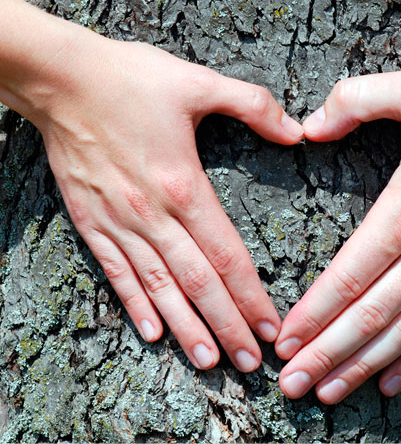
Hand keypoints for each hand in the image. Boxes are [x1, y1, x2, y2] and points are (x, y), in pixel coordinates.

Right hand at [34, 36, 302, 370]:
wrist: (61, 79)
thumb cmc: (131, 79)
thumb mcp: (199, 82)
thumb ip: (253, 105)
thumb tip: (297, 129)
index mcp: (184, 186)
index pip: (227, 256)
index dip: (252, 296)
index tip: (270, 327)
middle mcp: (152, 215)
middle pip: (198, 284)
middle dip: (227, 327)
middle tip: (250, 364)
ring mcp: (119, 223)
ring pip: (158, 288)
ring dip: (186, 328)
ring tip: (208, 361)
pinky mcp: (92, 222)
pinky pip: (116, 272)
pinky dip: (135, 303)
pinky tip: (152, 332)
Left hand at [275, 67, 400, 401]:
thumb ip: (356, 99)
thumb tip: (310, 126)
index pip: (350, 275)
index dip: (314, 313)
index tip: (285, 341)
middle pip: (371, 316)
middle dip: (326, 354)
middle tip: (291, 386)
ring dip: (363, 366)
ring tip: (327, 393)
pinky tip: (391, 383)